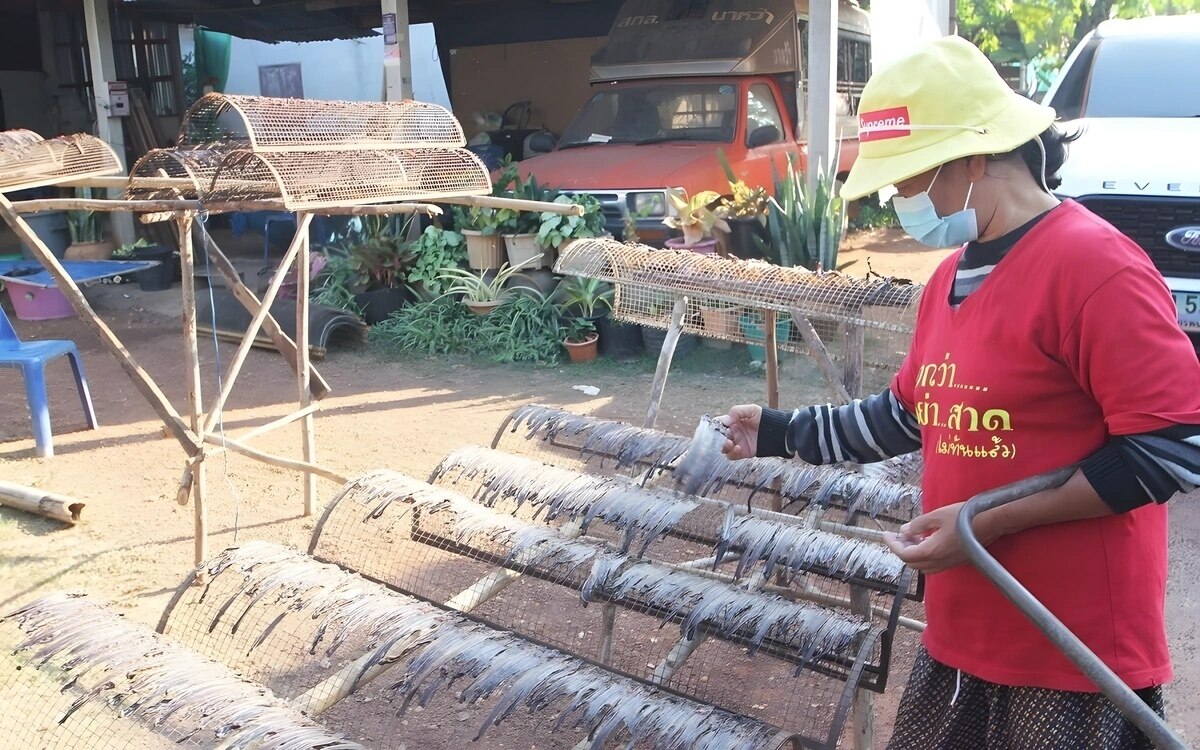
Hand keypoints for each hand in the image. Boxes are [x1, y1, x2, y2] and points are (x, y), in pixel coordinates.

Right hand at [719, 404, 760, 459]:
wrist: (778, 431)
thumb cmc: (765, 418)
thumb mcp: (752, 410)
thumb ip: (737, 411)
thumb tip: (726, 420)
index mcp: (733, 421)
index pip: (719, 423)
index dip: (716, 426)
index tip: (718, 427)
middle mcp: (733, 432)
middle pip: (718, 437)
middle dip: (718, 438)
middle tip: (724, 437)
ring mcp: (737, 442)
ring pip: (723, 447)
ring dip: (723, 446)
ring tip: (730, 443)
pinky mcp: (742, 452)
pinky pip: (731, 455)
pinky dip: (732, 453)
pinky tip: (738, 448)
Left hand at [882, 502, 999, 574]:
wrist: (988, 523)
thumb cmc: (963, 517)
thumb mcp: (936, 516)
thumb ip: (918, 525)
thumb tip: (905, 530)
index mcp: (932, 551)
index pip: (905, 554)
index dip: (893, 544)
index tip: (886, 535)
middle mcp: (939, 561)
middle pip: (911, 562)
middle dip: (901, 549)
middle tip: (898, 535)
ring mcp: (948, 563)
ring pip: (922, 566)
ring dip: (912, 554)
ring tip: (912, 537)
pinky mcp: (954, 561)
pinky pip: (933, 565)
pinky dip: (924, 556)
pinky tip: (926, 540)